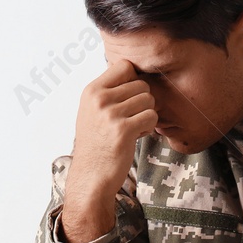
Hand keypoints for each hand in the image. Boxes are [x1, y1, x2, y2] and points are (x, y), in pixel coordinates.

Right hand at [61, 59, 157, 242]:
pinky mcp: (123, 130)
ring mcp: (110, 114)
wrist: (91, 176)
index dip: (134, 80)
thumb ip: (109, 90)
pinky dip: (148, 128)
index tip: (129, 98)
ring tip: (132, 128)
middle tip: (131, 119)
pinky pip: (151, 116)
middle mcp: (99, 99)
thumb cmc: (96, 143)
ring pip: (149, 100)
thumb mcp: (92, 110)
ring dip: (146, 115)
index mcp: (91, 90)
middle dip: (142, 102)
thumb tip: (134, 70)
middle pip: (141, 84)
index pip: (124, 66)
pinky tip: (136, 136)